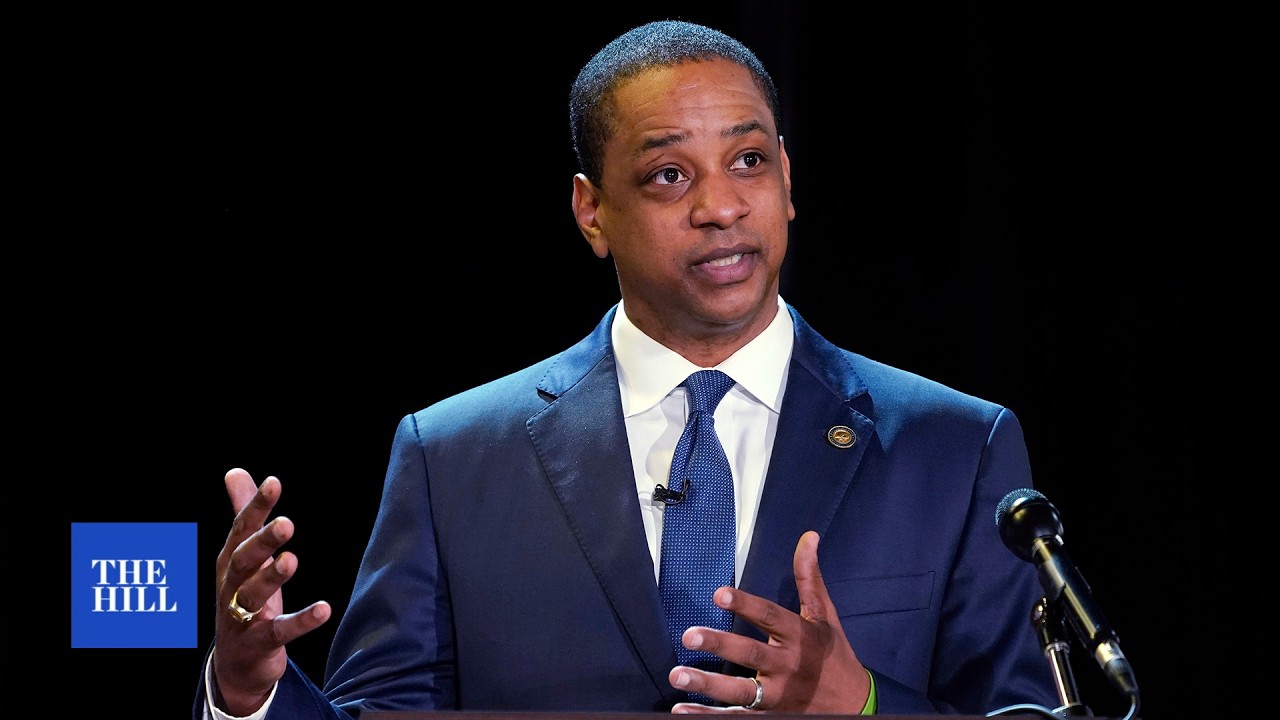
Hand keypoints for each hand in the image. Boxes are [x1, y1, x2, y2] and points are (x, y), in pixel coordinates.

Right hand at [211, 468, 331, 715]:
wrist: (235, 663)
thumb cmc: (242, 599)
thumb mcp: (243, 557)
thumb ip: (242, 514)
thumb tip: (236, 472)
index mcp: (229, 562)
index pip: (241, 529)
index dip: (256, 506)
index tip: (275, 482)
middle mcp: (230, 587)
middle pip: (242, 561)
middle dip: (262, 542)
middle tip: (287, 523)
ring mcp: (241, 618)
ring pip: (252, 596)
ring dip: (271, 577)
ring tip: (292, 559)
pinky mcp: (258, 644)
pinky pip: (279, 632)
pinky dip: (301, 621)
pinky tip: (325, 609)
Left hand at [669, 531, 869, 713]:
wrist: (856, 706)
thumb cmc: (835, 655)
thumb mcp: (825, 616)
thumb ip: (809, 577)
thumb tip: (809, 537)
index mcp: (800, 636)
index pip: (769, 617)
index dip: (745, 605)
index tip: (719, 594)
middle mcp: (788, 665)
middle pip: (751, 653)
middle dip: (720, 644)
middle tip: (690, 635)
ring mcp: (778, 694)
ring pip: (740, 690)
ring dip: (708, 684)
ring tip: (677, 675)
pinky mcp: (772, 716)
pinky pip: (738, 717)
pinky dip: (709, 716)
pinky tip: (682, 709)